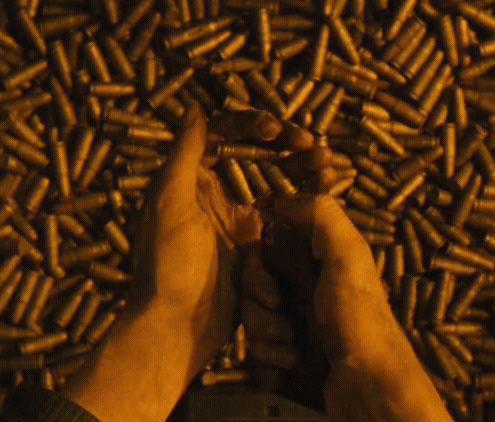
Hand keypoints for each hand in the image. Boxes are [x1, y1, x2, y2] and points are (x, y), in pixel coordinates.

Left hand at [64, 102, 334, 421]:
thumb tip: (193, 106)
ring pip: (271, 179)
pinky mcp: (253, 243)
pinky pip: (281, 212)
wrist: (178, 325)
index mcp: (187, 179)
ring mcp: (234, 218)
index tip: (274, 130)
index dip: (248, 125)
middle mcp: (211, 193)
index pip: (220, 134)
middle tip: (311, 143)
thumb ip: (183, 154)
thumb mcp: (169, 203)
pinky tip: (323, 191)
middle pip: (251, 153)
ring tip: (327, 164)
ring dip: (299, 168)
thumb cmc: (167, 264)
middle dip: (283, 143)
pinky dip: (302, 198)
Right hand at [273, 194, 452, 421]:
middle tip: (282, 312)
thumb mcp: (348, 257)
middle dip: (260, 303)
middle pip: (252, 286)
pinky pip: (257, 350)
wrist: (368, 388)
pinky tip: (292, 362)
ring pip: (251, 319)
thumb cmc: (360, 321)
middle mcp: (304, 289)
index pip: (265, 250)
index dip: (258, 263)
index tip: (265, 274)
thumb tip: (283, 199)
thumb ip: (322, 217)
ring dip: (266, 333)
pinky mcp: (287, 355)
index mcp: (317, 261)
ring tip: (294, 346)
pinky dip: (270, 359)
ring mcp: (295, 324)